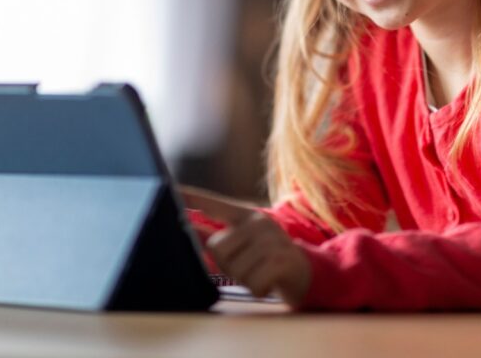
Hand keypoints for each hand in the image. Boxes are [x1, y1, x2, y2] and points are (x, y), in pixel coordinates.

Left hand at [180, 185, 311, 307]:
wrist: (310, 274)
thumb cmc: (266, 260)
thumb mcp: (242, 247)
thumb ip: (214, 238)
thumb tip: (187, 229)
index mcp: (245, 215)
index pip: (212, 202)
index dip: (190, 197)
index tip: (170, 190)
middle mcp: (258, 222)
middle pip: (217, 248)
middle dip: (227, 266)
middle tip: (246, 267)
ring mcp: (272, 239)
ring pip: (234, 268)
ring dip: (244, 279)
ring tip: (259, 274)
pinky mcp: (282, 260)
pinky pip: (253, 282)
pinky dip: (258, 289)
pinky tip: (268, 282)